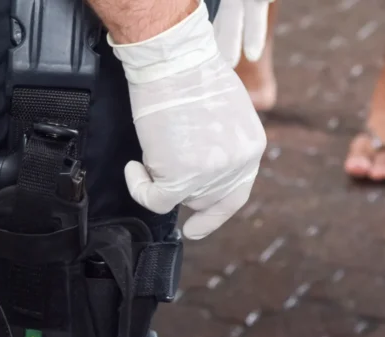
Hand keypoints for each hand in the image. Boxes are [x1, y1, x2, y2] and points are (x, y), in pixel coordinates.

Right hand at [109, 0, 266, 239]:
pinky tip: (133, 168)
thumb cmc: (191, 74)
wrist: (174, 61)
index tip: (193, 227)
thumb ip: (221, 141)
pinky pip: (155, 200)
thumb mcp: (226, 110)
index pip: (235, 194)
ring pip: (178, 198)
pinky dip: (139, 187)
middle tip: (159, 163)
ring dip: (158, 179)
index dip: (213, 213)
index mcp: (252, 148)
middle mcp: (237, 165)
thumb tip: (198, 160)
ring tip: (148, 151)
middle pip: (203, 198)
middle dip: (180, 186)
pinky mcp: (182, 178)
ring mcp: (210, 174)